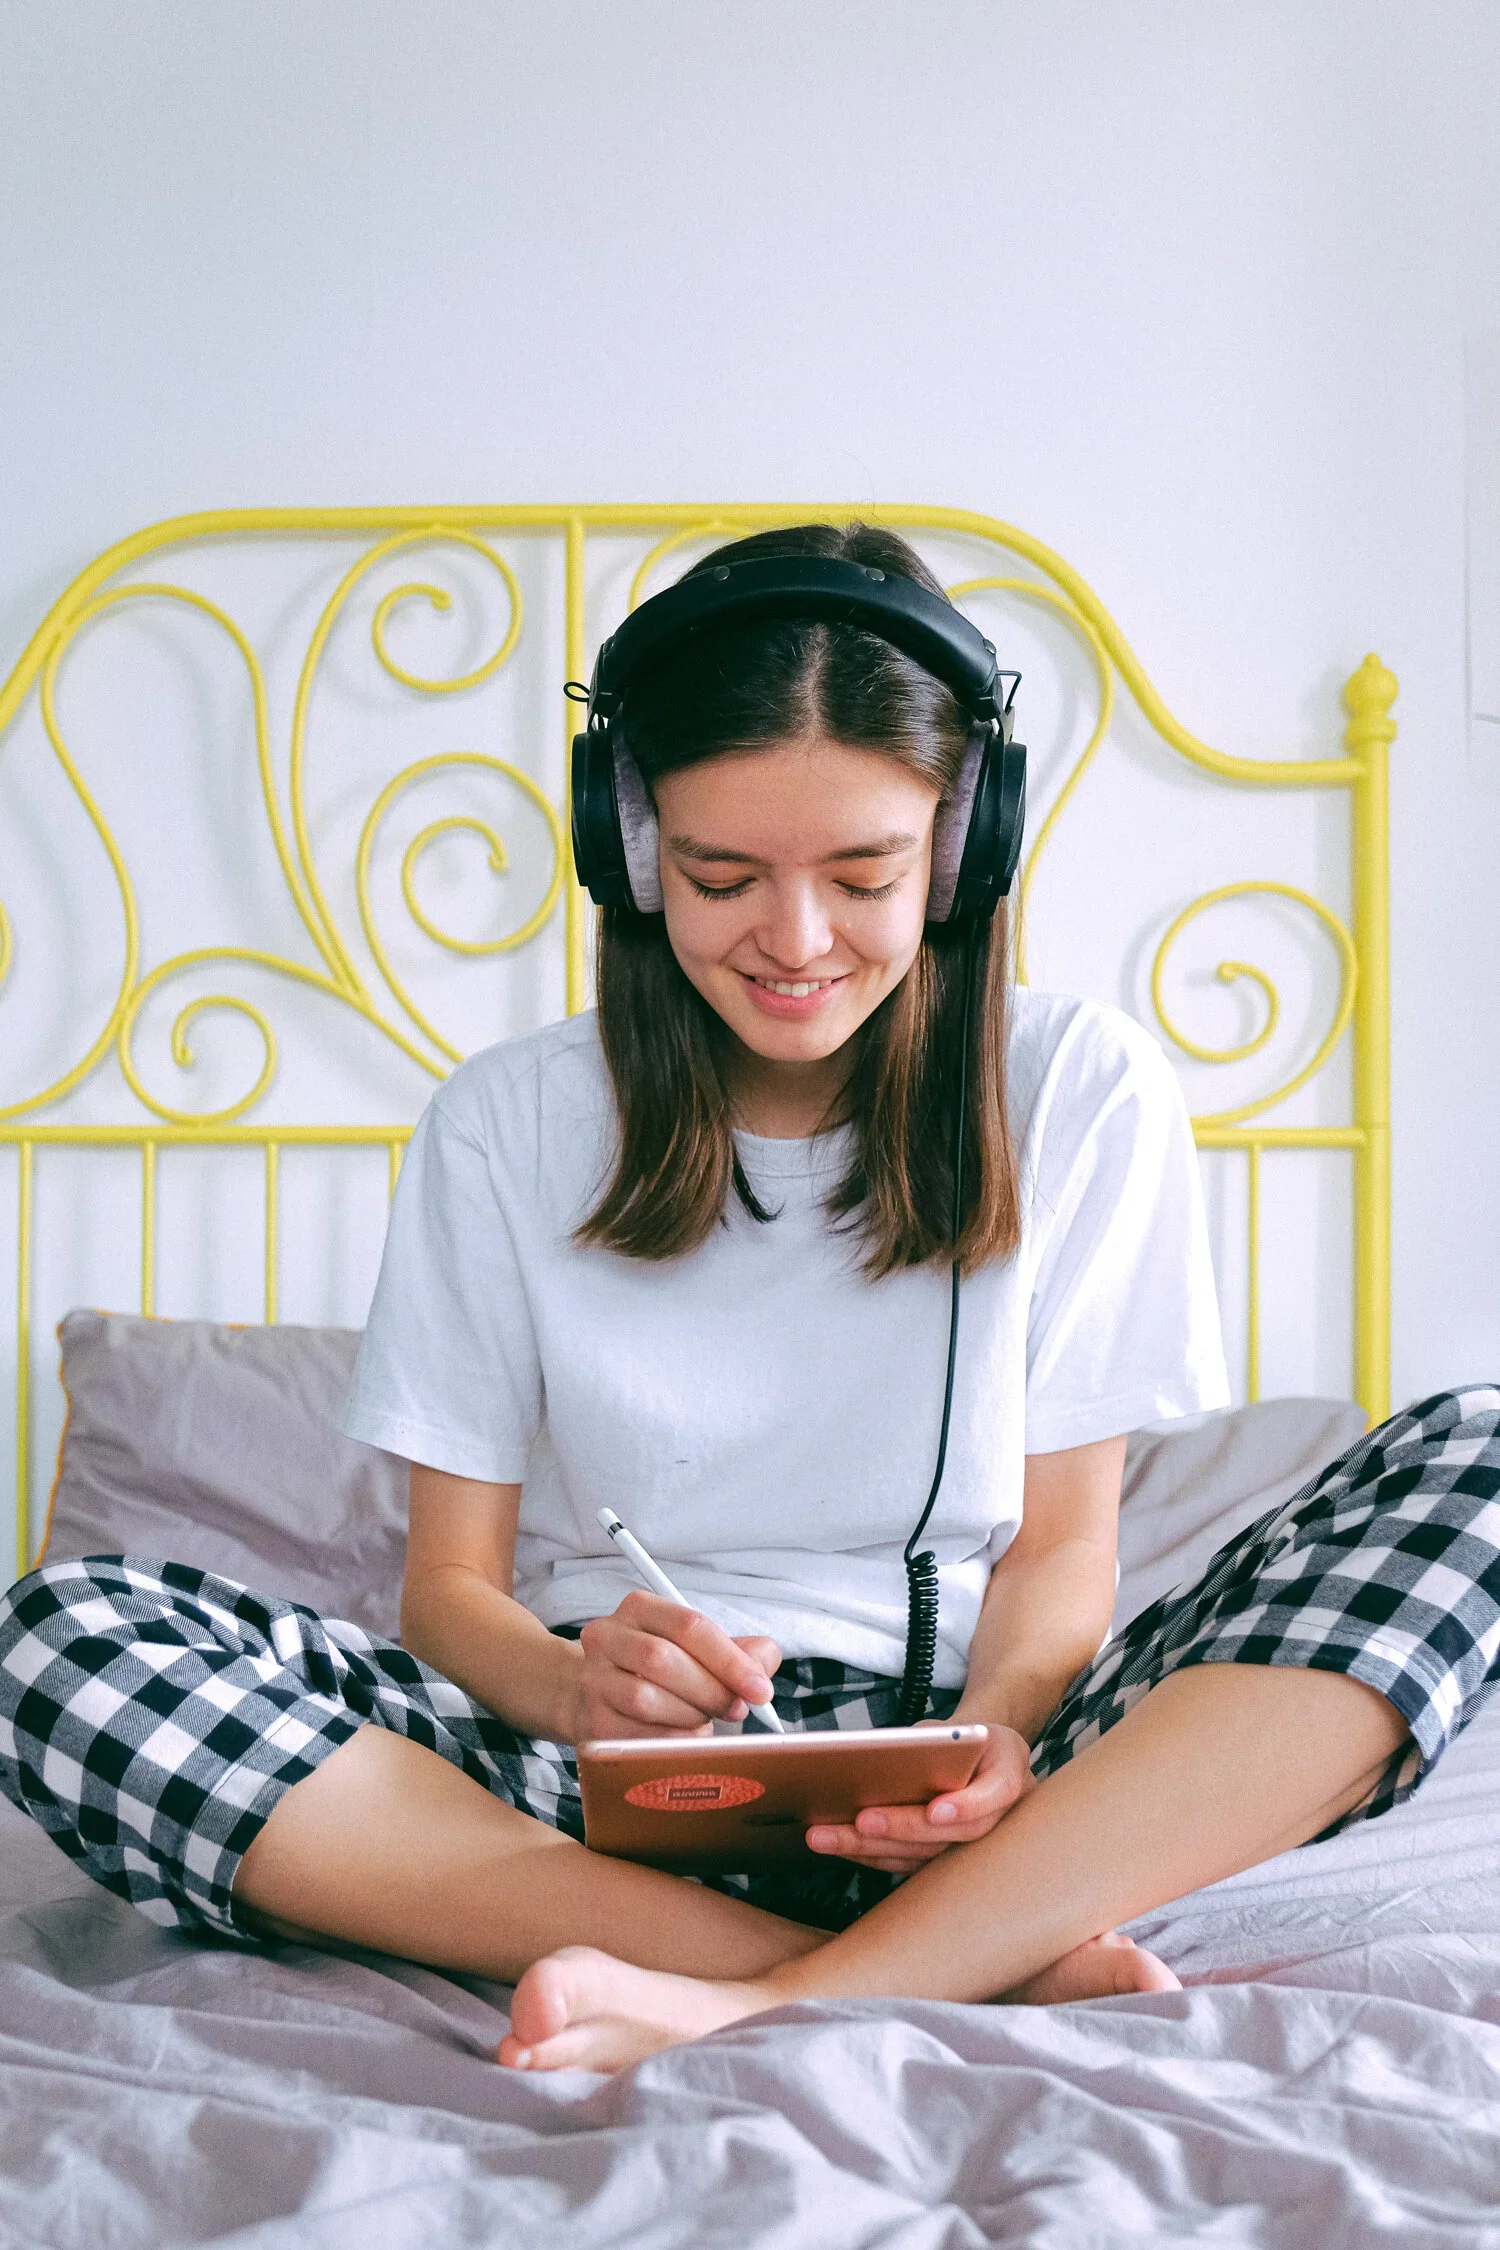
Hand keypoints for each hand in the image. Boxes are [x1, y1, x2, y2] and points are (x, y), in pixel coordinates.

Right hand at [572, 1589, 780, 1741]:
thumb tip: (766, 1659)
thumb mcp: (695, 1649)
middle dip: (711, 1690)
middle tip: (736, 1709)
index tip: (760, 1689)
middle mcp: (607, 1636)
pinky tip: (683, 1737)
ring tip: (704, 1721)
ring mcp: (593, 1678)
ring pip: (646, 1698)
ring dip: (689, 1716)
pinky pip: (636, 1734)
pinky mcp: (590, 1720)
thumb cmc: (657, 1670)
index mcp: (640, 1608)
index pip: (689, 1626)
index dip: (731, 1660)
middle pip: (664, 1660)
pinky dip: (671, 1740)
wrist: (595, 1695)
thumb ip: (736, 1650)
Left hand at [805, 1721, 1031, 1872]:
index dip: (968, 1805)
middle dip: (902, 1828)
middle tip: (859, 1822)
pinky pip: (909, 1863)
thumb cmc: (958, 1739)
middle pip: (953, 1832)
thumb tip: (881, 1758)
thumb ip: (929, 1744)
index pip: (998, 1791)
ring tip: (825, 1837)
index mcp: (1010, 1770)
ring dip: (872, 1848)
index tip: (936, 1810)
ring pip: (925, 1855)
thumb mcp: (950, 1729)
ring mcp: (974, 1844)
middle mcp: (1002, 1815)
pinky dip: (871, 1854)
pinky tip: (837, 1844)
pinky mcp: (944, 1860)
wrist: (975, 1758)